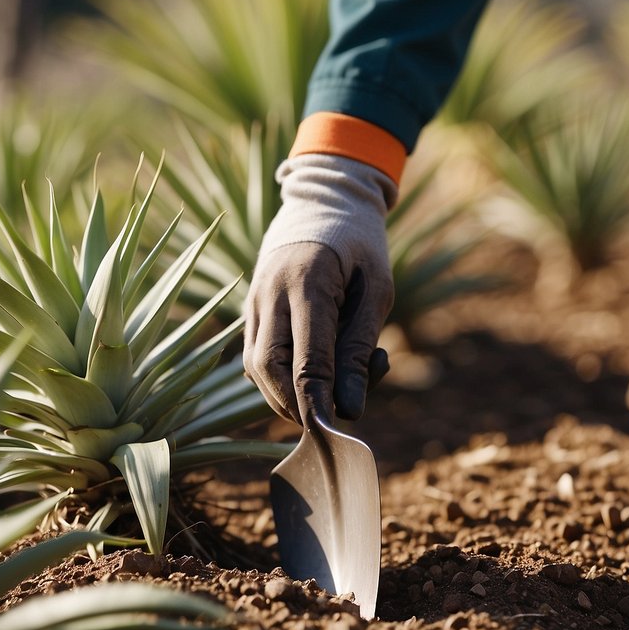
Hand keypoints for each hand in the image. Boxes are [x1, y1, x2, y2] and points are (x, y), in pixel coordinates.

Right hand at [244, 155, 394, 424]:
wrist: (326, 200)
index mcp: (307, 281)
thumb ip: (360, 348)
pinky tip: (312, 374)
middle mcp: (270, 292)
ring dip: (287, 396)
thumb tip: (349, 409)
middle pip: (269, 369)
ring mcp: (253, 299)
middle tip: (331, 420)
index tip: (337, 430)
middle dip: (296, 405)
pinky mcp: (250, 308)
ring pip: (256, 367)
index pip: (307, 359)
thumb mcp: (378, 291)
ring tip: (329, 391)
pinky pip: (255, 356)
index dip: (318, 401)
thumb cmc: (362, 245)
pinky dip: (279, 378)